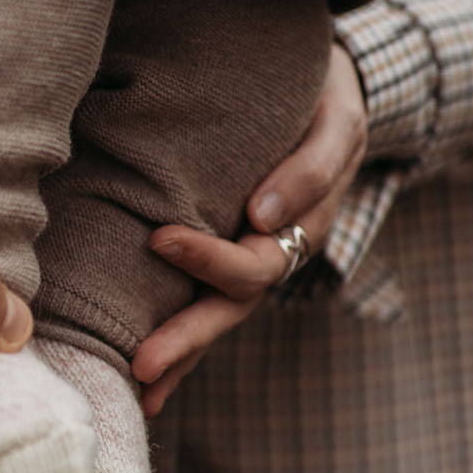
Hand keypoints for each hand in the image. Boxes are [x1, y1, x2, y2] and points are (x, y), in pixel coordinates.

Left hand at [133, 46, 367, 415]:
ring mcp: (248, 256)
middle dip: (185, 340)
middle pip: (229, 309)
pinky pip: (198, 295)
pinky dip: (172, 331)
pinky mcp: (224, 246)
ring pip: (212, 314)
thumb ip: (313, 167)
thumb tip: (263, 215)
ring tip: (132, 385)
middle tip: (140, 364)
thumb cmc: (329, 99)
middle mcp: (272, 254)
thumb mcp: (340, 122)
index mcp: (301, 231)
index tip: (160, 237)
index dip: (209, 260)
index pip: (253, 265)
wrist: (322, 86)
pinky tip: (136, 363)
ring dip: (175, 353)